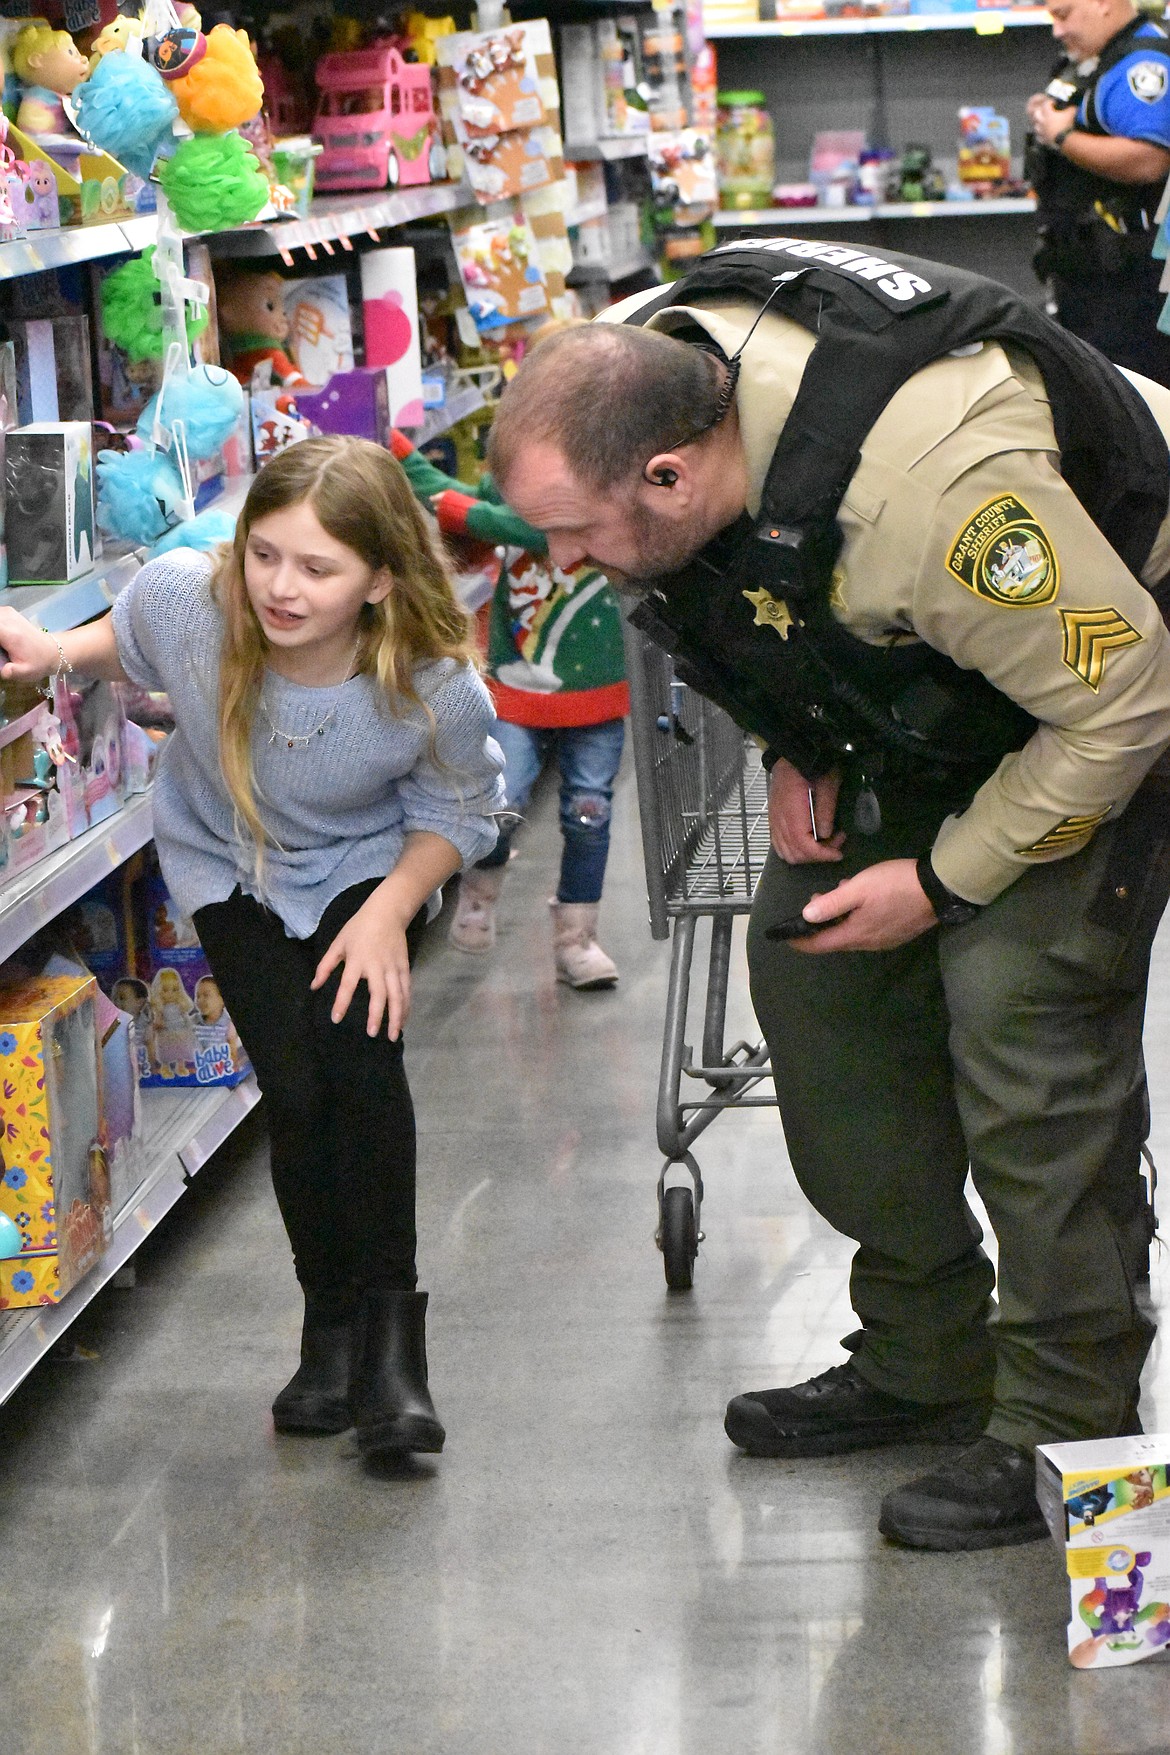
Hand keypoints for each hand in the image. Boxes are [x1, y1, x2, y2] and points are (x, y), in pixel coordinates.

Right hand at [0, 608, 56, 682]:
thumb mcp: (25, 672)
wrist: (52, 651)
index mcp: (9, 633)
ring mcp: (7, 612)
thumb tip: (4, 671)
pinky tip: (2, 638)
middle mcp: (7, 618)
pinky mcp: (8, 611)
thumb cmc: (37, 663)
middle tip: (0, 649)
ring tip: (2, 646)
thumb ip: (11, 672)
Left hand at [310, 890, 412, 1037]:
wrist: (387, 912)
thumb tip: (314, 986)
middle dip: (377, 1015)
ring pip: (398, 995)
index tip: (336, 1018)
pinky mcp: (404, 967)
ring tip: (393, 1035)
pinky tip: (403, 1021)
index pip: (348, 984)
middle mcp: (377, 966)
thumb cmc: (359, 928)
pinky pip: (407, 990)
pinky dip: (406, 1006)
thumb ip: (326, 965)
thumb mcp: (338, 943)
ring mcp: (393, 967)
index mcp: (357, 960)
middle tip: (373, 1033)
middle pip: (379, 994)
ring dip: (396, 1016)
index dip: (341, 1002)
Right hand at [768, 759, 845, 863]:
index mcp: (792, 812)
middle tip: (835, 843)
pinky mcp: (774, 818)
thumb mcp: (828, 784)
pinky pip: (778, 843)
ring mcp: (774, 820)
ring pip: (784, 851)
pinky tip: (808, 841)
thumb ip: (826, 810)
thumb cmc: (813, 766)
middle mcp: (779, 819)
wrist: (792, 753)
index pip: (803, 845)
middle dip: (816, 856)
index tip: (838, 853)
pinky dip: (793, 850)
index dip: (821, 854)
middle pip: (794, 853)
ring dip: (805, 855)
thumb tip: (825, 834)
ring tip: (822, 844)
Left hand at [787, 858, 937, 953]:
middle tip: (816, 899)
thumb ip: (832, 903)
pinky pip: (867, 931)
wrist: (938, 889)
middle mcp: (867, 944)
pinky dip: (855, 919)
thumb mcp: (859, 888)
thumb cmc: (894, 884)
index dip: (800, 941)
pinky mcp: (896, 935)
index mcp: (855, 934)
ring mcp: (883, 941)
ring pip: (851, 934)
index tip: (785, 936)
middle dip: (820, 924)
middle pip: (835, 939)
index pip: (819, 945)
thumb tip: (805, 916)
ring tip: (839, 893)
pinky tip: (861, 901)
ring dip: (839, 919)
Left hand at [1028, 97, 1073, 146]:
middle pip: (1036, 114)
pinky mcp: (1044, 140)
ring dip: (1040, 123)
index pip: (1046, 104)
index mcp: (1048, 113)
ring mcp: (1042, 132)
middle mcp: (1042, 122)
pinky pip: (1039, 137)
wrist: (1066, 140)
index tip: (1054, 103)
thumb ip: (1070, 108)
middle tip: (1046, 111)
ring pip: (1036, 126)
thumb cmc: (1068, 124)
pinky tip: (1045, 134)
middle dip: (1041, 111)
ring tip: (1045, 123)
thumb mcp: (1072, 112)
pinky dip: (1041, 135)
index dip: (1050, 102)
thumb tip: (1072, 106)